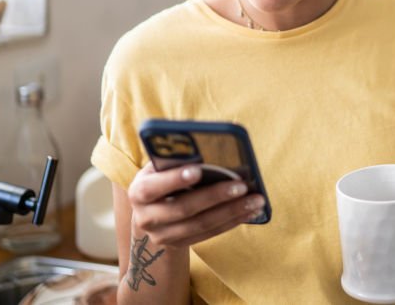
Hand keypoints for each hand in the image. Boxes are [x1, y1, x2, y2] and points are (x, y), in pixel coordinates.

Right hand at [127, 162, 265, 248]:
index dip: (174, 179)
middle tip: (242, 185)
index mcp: (139, 192)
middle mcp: (147, 218)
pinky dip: (232, 221)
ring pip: (201, 224)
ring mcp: (163, 236)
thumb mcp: (159, 168)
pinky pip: (210, 233)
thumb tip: (206, 150)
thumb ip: (175, 160)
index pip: (154, 187)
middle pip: (184, 208)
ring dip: (232, 211)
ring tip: (255, 200)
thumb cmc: (161, 179)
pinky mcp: (179, 245)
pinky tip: (250, 211)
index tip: (198, 170)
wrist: (150, 215)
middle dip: (215, 196)